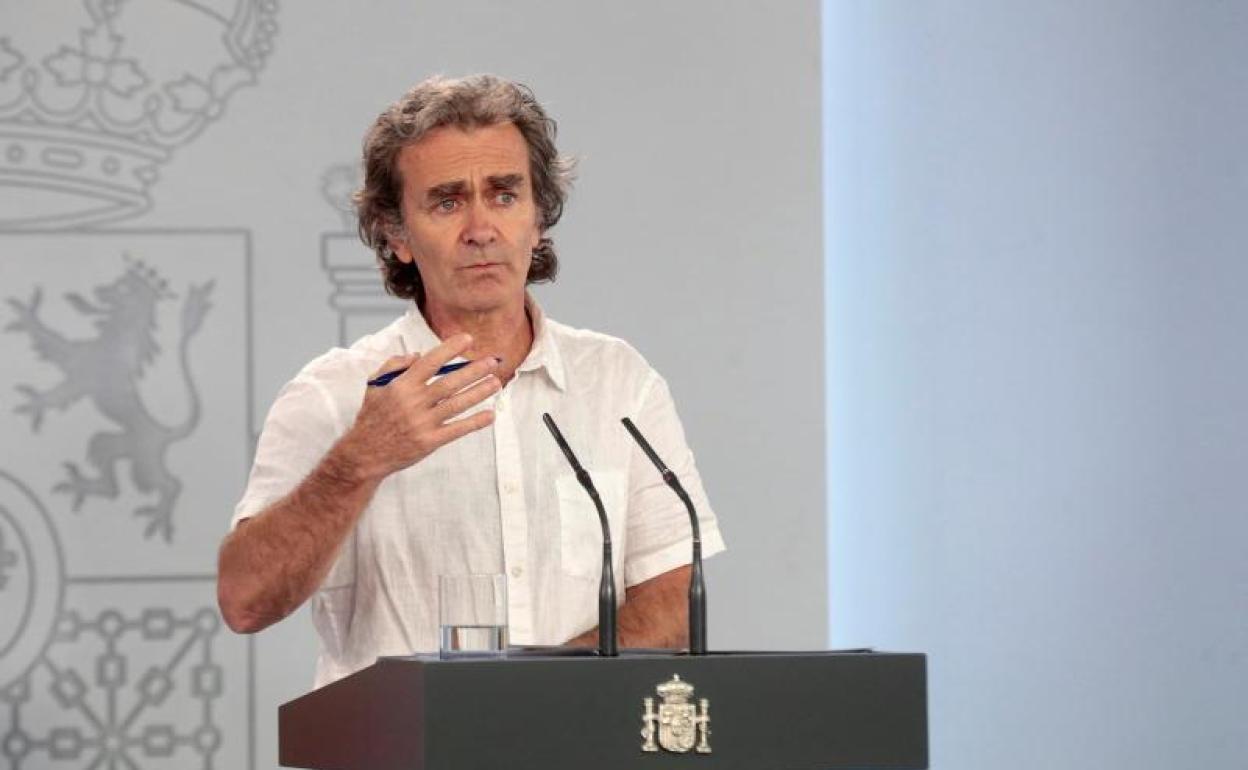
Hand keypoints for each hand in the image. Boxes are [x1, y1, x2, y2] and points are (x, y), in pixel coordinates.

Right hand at [339, 334, 500, 480]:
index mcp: (401, 386)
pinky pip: (457, 430)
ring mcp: (422, 423)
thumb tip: (418, 354)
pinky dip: (475, 422)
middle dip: (474, 370)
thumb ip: (394, 365)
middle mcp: (413, 403)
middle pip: (450, 383)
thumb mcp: (375, 385)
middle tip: (493, 361)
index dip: (450, 349)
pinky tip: (490, 415)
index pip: (429, 362)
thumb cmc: (372, 416)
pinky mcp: (429, 442)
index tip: (468, 339)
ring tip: (496, 383)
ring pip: (457, 404)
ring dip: (479, 392)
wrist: (365, 454)